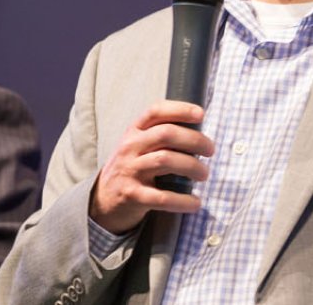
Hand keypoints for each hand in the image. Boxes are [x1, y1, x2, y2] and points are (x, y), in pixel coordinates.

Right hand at [89, 100, 213, 233]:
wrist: (102, 199)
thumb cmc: (131, 168)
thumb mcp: (138, 146)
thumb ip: (160, 137)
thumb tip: (199, 134)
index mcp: (134, 131)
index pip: (156, 111)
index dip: (179, 109)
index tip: (200, 114)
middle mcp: (130, 147)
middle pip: (166, 134)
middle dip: (194, 140)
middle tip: (210, 150)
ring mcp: (130, 170)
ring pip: (166, 160)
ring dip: (192, 166)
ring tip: (203, 174)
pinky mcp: (132, 195)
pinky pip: (162, 197)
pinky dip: (183, 200)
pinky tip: (195, 202)